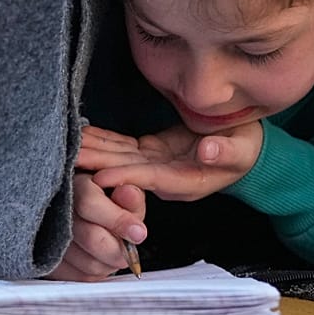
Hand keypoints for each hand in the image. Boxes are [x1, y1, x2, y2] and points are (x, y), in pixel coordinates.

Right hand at [45, 174, 145, 280]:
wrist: (74, 212)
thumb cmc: (102, 201)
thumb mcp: (120, 191)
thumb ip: (129, 195)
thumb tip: (130, 193)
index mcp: (74, 186)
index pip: (89, 203)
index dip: (118, 221)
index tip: (139, 232)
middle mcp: (55, 211)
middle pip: (91, 238)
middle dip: (119, 248)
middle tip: (130, 248)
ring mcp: (48, 238)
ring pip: (89, 263)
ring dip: (109, 262)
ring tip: (113, 250)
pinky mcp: (48, 262)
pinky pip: (80, 278)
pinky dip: (97, 273)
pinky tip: (100, 259)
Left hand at [77, 122, 261, 201]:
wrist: (245, 150)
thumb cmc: (247, 150)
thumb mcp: (244, 149)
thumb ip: (226, 152)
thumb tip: (207, 151)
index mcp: (187, 181)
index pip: (151, 179)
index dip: (126, 176)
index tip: (101, 176)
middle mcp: (165, 177)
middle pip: (126, 170)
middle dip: (97, 165)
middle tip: (67, 158)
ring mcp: (155, 165)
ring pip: (119, 158)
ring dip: (94, 151)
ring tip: (66, 143)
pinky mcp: (150, 152)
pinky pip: (123, 147)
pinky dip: (103, 140)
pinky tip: (83, 133)